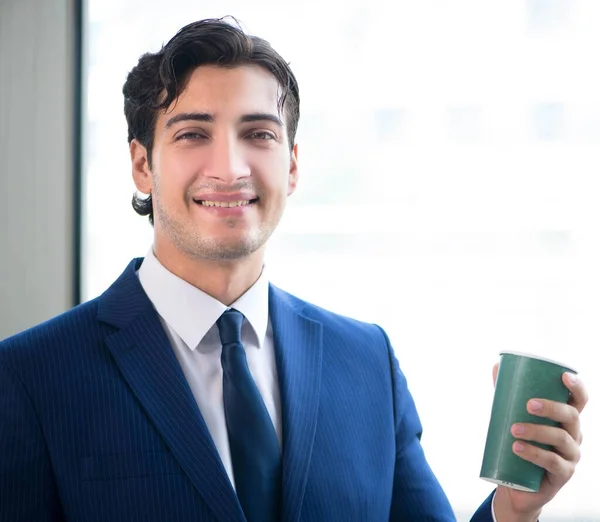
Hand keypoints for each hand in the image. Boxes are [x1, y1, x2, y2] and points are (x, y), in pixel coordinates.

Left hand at [491, 363, 587, 521]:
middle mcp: (573, 435)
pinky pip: (553, 462)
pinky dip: (534, 453)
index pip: (579, 401)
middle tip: (528, 405)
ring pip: (561, 438)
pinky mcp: (563, 474)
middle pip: (572, 416)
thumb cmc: (519, 443)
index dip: (577, 387)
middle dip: (552, 408)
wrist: (517, 484)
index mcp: (565, 419)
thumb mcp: (515, 417)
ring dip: (537, 431)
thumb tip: (497, 366)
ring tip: (513, 429)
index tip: (564, 375)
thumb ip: (508, 394)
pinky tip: (517, 448)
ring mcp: (571, 455)